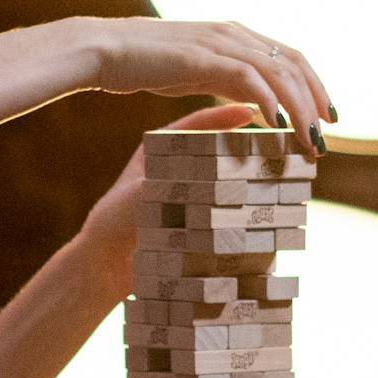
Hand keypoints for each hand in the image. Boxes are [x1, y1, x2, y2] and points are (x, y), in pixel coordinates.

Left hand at [71, 102, 263, 300]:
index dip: (224, 115)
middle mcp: (176, 170)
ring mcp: (186, 196)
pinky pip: (220, 211)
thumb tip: (202, 180)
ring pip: (223, 180)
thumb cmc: (112, 225)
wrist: (103, 266)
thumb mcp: (137, 196)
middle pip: (216, 149)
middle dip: (244, 147)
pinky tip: (258, 212)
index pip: (196, 123)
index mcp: (158, 151)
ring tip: (272, 176)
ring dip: (245, 179)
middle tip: (273, 144)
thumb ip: (167, 183)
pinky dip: (238, 211)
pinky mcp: (192, 223)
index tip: (252, 111)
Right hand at [88, 17, 333, 156]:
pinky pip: (248, 78)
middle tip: (325, 138)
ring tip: (309, 141)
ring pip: (278, 72)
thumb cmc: (141, 63)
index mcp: (234, 35)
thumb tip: (248, 104)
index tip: (325, 118)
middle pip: (294, 64)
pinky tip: (279, 125)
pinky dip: (269, 102)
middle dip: (315, 101)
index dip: (314, 86)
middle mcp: (234, 34)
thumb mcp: (191, 72)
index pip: (290, 57)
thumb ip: (222, 81)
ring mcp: (219, 42)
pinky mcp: (202, 57)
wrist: (104, 49)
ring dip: (299, 108)